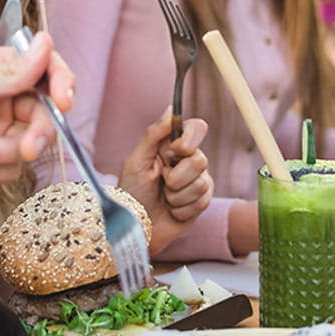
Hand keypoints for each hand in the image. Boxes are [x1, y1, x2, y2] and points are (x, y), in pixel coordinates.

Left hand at [0, 33, 74, 193]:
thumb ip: (13, 72)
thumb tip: (47, 43)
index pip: (43, 71)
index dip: (61, 84)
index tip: (65, 100)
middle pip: (43, 114)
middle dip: (37, 133)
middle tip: (28, 147)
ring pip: (28, 146)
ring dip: (1, 153)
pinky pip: (9, 170)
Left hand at [119, 110, 212, 254]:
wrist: (136, 225)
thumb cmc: (132, 191)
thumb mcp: (136, 160)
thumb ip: (154, 134)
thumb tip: (172, 110)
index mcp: (172, 145)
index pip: (197, 128)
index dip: (189, 139)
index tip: (175, 150)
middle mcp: (188, 160)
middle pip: (200, 159)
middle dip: (176, 176)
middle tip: (161, 181)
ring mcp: (198, 180)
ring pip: (201, 183)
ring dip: (176, 195)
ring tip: (164, 197)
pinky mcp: (202, 201)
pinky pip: (201, 202)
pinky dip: (180, 208)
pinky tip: (171, 209)